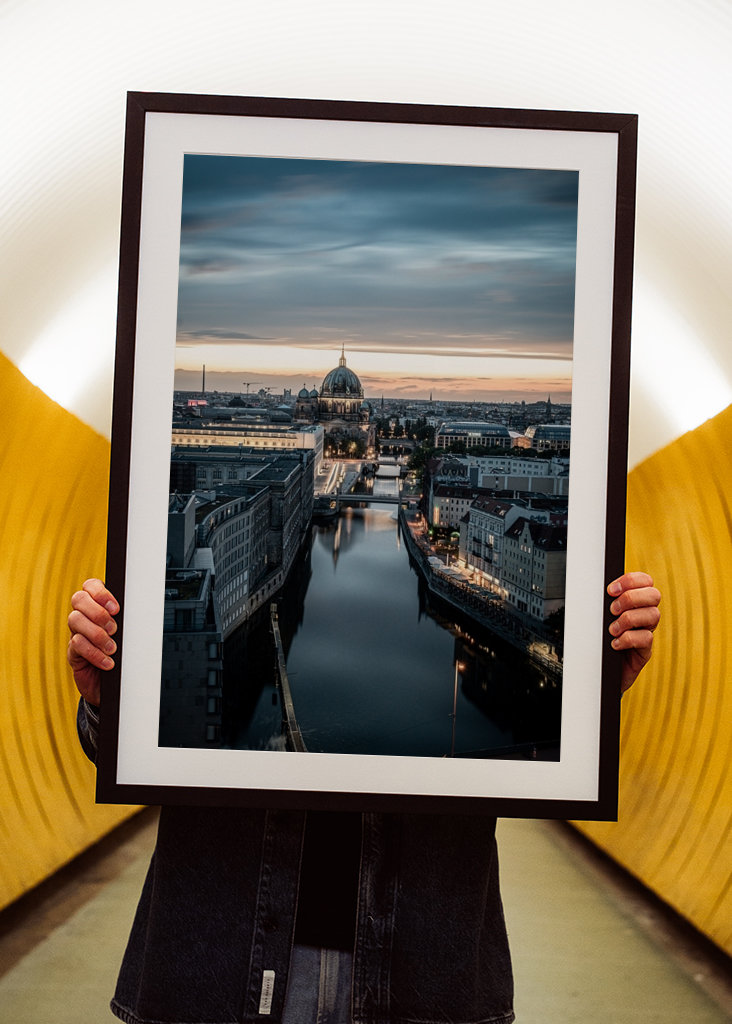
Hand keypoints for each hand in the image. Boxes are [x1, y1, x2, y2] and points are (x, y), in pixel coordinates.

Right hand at [67, 579, 119, 705]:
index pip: (91, 586)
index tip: (116, 609)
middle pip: (79, 599)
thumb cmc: (124, 654)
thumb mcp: (128, 634)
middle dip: (98, 612)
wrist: (115, 684)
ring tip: (112, 648)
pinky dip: (94, 653)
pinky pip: (76, 644)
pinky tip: (107, 662)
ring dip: (97, 634)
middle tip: (114, 629)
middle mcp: (85, 616)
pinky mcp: (73, 652)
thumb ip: (128, 620)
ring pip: (75, 620)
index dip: (100, 593)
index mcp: (98, 606)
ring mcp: (76, 633)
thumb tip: (137, 612)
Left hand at [607, 571, 660, 692]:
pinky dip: (628, 639)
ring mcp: (646, 632)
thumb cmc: (598, 640)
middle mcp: (644, 615)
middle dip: (631, 598)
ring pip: (653, 615)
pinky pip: (646, 638)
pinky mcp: (645, 651)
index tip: (610, 590)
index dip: (631, 580)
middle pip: (654, 595)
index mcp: (635, 602)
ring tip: (612, 629)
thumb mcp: (599, 617)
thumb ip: (603, 602)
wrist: (598, 670)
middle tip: (612, 610)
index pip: (645, 581)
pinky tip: (615, 643)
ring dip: (628, 619)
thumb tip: (593, 587)